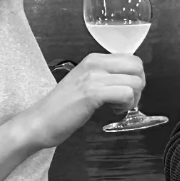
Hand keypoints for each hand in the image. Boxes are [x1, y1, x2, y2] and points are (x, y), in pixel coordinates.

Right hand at [20, 53, 144, 147]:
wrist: (40, 121)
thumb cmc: (63, 107)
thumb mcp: (86, 83)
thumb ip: (105, 77)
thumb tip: (130, 81)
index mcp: (94, 59)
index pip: (131, 59)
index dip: (135, 77)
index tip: (125, 92)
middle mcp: (95, 63)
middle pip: (137, 66)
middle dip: (138, 86)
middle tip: (126, 100)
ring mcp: (93, 77)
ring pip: (134, 81)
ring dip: (132, 98)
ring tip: (117, 107)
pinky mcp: (93, 93)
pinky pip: (125, 94)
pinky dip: (125, 105)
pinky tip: (113, 111)